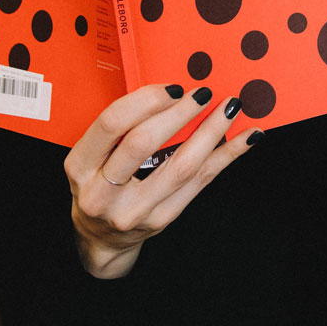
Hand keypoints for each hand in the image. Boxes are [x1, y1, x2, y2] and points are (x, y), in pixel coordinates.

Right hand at [64, 84, 262, 278]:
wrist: (100, 237)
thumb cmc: (100, 182)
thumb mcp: (92, 156)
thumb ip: (121, 128)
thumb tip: (173, 91)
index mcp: (80, 166)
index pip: (111, 124)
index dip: (144, 100)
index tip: (171, 87)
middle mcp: (102, 193)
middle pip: (143, 142)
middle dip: (178, 112)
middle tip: (202, 93)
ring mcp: (134, 211)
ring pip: (181, 165)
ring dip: (210, 132)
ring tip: (229, 108)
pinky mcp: (163, 219)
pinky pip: (202, 182)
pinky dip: (227, 155)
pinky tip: (247, 138)